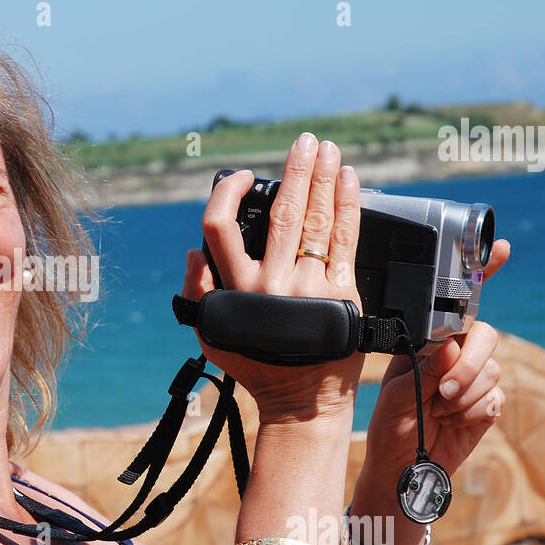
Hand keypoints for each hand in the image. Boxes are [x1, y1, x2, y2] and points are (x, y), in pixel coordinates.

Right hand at [181, 133, 364, 422]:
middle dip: (296, 172)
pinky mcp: (342, 294)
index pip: (220, 228)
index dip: (229, 194)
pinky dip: (348, 208)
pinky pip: (345, 242)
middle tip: (305, 142)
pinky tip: (350, 182)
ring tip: (329, 152)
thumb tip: (194, 252)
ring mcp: (309, 288)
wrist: (302, 402)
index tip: (244, 176)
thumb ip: (197, 292)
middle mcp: (271, 284)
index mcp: (237, 289)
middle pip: (282, 214)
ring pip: (315, 221)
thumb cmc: (256, 366)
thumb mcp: (213, 334)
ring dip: (324, 180)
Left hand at [363, 240, 511, 479]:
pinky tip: (453, 422)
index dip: (482, 274)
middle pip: (486, 337)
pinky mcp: (488, 405)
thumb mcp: (396, 394)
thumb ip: (423, 369)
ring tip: (438, 411)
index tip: (499, 249)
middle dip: (469, 365)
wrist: (402, 467)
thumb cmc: (391, 425)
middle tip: (443, 391)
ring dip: (464, 396)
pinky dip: (472, 413)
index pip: (459, 304)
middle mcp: (456, 354)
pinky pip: (495, 398)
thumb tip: (452, 347)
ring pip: (491, 371)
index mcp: (430, 341)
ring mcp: (475, 379)